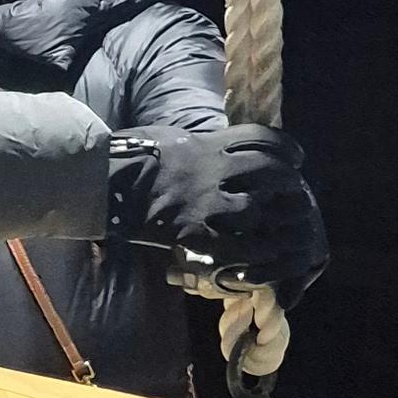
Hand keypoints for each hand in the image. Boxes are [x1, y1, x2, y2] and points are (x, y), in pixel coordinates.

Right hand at [108, 124, 326, 300]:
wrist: (101, 179)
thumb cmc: (131, 155)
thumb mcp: (171, 137)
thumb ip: (199, 143)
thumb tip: (215, 145)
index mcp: (207, 143)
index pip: (261, 138)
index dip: (286, 147)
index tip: (296, 158)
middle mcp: (211, 168)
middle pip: (268, 171)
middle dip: (287, 184)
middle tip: (296, 196)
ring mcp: (202, 200)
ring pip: (254, 209)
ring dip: (270, 222)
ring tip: (277, 232)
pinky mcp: (190, 230)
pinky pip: (231, 246)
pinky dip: (248, 256)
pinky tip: (254, 260)